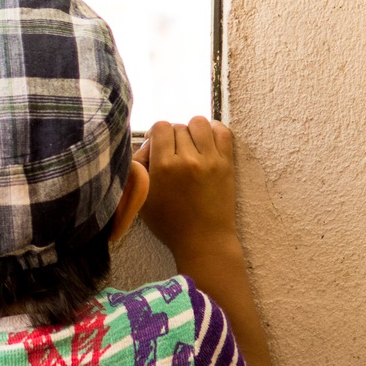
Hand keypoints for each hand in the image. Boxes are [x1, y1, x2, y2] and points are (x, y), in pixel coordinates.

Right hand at [134, 116, 240, 261]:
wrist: (205, 242)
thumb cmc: (170, 224)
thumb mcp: (142, 199)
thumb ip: (138, 169)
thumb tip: (146, 146)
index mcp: (164, 166)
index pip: (160, 127)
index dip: (156, 135)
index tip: (158, 149)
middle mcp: (188, 159)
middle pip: (178, 126)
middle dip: (173, 137)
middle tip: (174, 154)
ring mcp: (210, 160)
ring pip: (199, 123)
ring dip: (192, 131)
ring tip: (191, 147)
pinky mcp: (227, 164)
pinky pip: (223, 132)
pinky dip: (214, 131)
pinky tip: (207, 142)